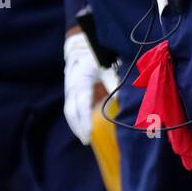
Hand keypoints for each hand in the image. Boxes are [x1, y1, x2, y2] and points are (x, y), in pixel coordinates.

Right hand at [64, 30, 102, 144]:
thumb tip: (122, 100)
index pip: (81, 103)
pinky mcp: (71, 96)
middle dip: (78, 126)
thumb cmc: (97, 59)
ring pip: (69, 112)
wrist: (82, 51)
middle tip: (87, 140)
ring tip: (86, 139)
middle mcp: (72, 87)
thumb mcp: (107, 68)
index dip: (84, 118)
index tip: (89, 131)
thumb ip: (113, 83)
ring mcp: (69, 91)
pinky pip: (72, 111)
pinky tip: (84, 131)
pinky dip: (77, 122)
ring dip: (76, 127)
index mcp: (81, 80)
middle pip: (71, 111)